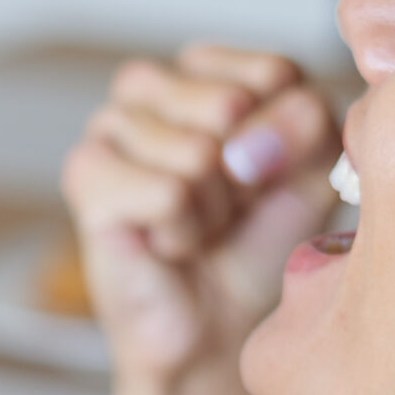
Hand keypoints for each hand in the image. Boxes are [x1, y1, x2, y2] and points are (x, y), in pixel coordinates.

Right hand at [61, 45, 341, 391]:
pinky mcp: (84, 172)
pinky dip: (181, 232)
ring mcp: (108, 124)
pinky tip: (164, 242)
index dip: (285, 139)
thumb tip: (242, 132)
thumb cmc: (257, 242)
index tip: (266, 177)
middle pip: (231, 104)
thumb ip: (307, 124)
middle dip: (243, 175)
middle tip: (225, 207)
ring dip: (211, 209)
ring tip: (194, 226)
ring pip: (197, 152)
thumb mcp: (311, 171)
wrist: (215, 324)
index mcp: (206, 69)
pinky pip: (166, 192)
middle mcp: (149, 85)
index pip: (274, 72)